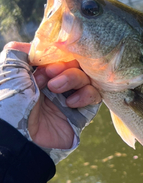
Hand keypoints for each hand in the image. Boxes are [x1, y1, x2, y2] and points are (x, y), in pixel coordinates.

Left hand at [0, 42, 100, 161]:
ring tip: (55, 89)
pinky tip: (69, 103)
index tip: (45, 62)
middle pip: (75, 63)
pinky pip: (94, 96)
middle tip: (50, 75)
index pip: (59, 54)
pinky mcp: (81, 114)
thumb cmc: (9, 102)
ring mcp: (68, 98)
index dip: (56, 54)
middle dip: (64, 66)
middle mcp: (55, 84)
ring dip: (73, 78)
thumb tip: (40, 44)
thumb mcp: (9, 69)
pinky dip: (86, 95)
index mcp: (38, 73)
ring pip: (86, 77)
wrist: (16, 137)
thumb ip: (20, 50)